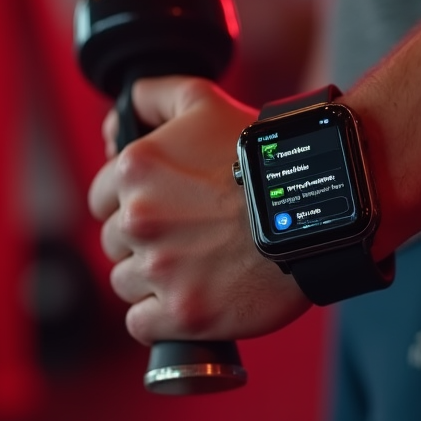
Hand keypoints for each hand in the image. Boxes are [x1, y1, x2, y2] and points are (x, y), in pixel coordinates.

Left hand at [88, 76, 311, 344]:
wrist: (319, 210)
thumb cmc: (265, 158)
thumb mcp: (206, 103)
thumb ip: (153, 95)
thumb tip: (113, 123)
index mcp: (135, 169)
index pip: (102, 199)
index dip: (133, 203)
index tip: (167, 208)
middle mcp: (138, 219)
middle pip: (116, 243)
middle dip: (147, 241)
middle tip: (192, 236)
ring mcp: (159, 269)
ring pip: (127, 284)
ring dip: (154, 280)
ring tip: (198, 266)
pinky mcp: (182, 313)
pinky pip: (142, 325)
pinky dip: (162, 318)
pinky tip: (192, 299)